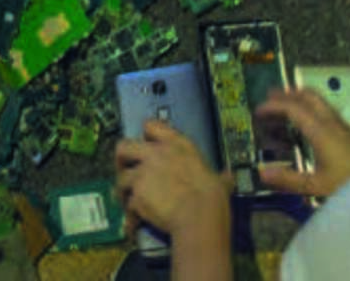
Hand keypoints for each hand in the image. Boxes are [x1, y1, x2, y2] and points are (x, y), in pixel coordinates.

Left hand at [115, 120, 231, 240]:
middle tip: (126, 170)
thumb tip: (229, 176)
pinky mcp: (136, 194)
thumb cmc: (213, 197)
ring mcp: (142, 174)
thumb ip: (219, 177)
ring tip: (129, 202)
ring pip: (121, 178)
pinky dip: (130, 216)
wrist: (200, 218)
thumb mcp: (218, 181)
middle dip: (121, 159)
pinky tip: (134, 225)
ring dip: (123, 190)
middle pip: (124, 146)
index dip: (146, 135)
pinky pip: (128, 205)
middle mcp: (154, 154)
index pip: (151, 125)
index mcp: (176, 145)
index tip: (147, 144)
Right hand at [254, 88, 349, 197]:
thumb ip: (289, 179)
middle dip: (287, 93)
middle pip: (309, 96)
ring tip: (285, 107)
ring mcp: (343, 127)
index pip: (293, 108)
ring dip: (300, 99)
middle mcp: (332, 123)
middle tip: (270, 97)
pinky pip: (325, 111)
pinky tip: (307, 125)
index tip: (258, 111)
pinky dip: (310, 109)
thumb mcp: (316, 186)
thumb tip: (262, 173)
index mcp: (321, 131)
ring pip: (319, 102)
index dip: (273, 106)